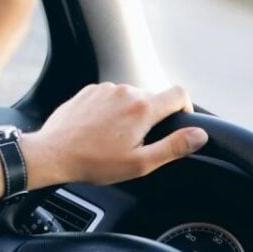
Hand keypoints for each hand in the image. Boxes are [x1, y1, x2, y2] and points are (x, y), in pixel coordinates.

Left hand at [22, 83, 208, 186]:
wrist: (53, 153)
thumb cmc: (94, 162)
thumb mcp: (140, 163)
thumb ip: (173, 147)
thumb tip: (199, 135)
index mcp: (143, 108)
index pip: (179, 94)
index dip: (185, 108)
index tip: (179, 123)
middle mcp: (126, 91)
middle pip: (153, 98)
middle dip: (152, 118)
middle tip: (138, 144)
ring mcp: (106, 89)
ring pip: (130, 98)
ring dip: (130, 115)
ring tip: (115, 140)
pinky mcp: (89, 91)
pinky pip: (110, 97)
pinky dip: (111, 111)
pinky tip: (100, 131)